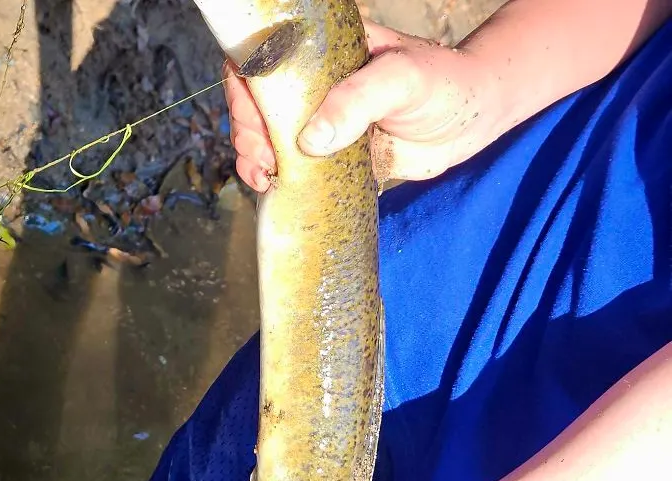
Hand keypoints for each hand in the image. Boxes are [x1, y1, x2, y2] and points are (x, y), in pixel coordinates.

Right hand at [224, 16, 499, 189]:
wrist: (474, 119)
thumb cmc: (445, 83)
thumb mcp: (403, 79)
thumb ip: (358, 101)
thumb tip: (311, 140)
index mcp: (323, 52)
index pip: (264, 57)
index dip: (246, 90)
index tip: (258, 127)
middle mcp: (314, 84)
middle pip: (255, 102)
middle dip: (247, 134)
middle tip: (264, 163)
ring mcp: (319, 120)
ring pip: (267, 136)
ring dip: (254, 159)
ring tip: (264, 179)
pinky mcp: (330, 154)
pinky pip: (292, 166)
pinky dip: (275, 179)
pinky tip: (275, 189)